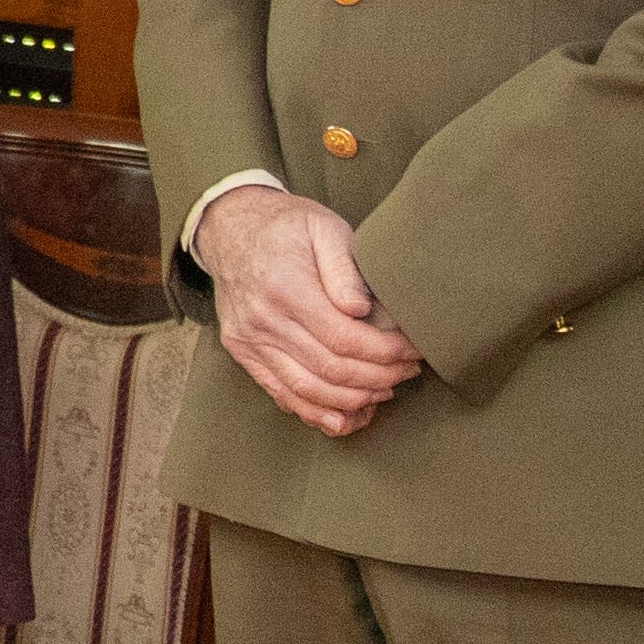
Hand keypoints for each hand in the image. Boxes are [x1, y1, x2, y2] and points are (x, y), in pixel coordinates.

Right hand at [196, 185, 419, 436]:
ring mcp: (249, 339)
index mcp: (286, 287)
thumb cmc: (287, 226)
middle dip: (378, 377)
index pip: (344, 338)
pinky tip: (346, 417)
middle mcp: (263, 319)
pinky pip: (279, 392)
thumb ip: (343, 268)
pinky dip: (315, 412)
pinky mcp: (242, 351)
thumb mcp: (323, 228)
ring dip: (352, 400)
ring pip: (307, 389)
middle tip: (408, 371)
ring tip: (384, 392)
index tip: (413, 351)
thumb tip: (360, 309)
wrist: (230, 228)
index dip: (385, 353)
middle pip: (330, 369)